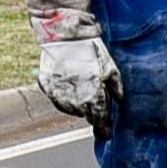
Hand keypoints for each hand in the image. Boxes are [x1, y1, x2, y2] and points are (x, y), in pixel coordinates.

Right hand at [30, 0, 115, 126]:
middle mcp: (75, 97)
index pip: (100, 119)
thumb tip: (119, 100)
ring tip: (85, 100)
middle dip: (93, 116)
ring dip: (79, 109)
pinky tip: (72, 95)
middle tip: (98, 115)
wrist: (64, 34)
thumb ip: (116, 85)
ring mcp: (59, 92)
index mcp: (93, 93)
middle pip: (86, 116)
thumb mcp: (109, 65)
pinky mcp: (47, 86)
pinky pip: (58, 101)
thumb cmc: (90, 48)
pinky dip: (66, 101)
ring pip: (71, 111)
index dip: (104, 128)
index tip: (107, 133)